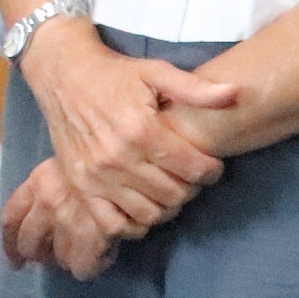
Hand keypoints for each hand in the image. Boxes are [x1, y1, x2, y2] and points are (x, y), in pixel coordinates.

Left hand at [0, 157, 124, 279]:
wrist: (125, 156)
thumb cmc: (97, 158)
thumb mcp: (65, 165)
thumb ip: (48, 188)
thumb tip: (39, 219)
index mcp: (38, 183)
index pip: (11, 219)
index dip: (10, 244)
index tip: (15, 262)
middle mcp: (47, 202)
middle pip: (29, 244)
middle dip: (38, 256)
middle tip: (49, 260)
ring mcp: (69, 220)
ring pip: (59, 258)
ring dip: (67, 260)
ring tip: (80, 253)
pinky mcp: (93, 234)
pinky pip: (82, 266)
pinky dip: (90, 267)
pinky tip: (99, 259)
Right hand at [18, 19, 235, 232]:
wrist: (63, 74)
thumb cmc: (113, 73)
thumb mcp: (156, 71)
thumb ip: (196, 88)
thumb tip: (235, 93)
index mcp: (140, 129)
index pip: (194, 169)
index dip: (212, 170)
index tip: (211, 164)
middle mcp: (117, 157)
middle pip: (175, 194)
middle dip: (192, 188)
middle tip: (190, 175)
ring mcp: (96, 176)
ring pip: (149, 214)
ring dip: (167, 207)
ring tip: (170, 189)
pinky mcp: (81, 186)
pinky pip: (113, 225)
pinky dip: (133, 226)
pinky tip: (143, 207)